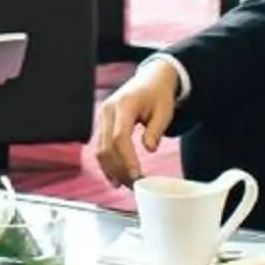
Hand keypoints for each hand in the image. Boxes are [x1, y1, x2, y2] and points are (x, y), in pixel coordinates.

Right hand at [88, 57, 181, 186]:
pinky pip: (101, 147)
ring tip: (126, 185)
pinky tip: (115, 178)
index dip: (126, 159)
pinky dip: (107, 164)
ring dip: (112, 170)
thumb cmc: (158, 94)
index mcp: (124, 105)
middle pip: (107, 147)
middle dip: (119, 169)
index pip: (120, 137)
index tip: (136, 175)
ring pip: (101, 150)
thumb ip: (156, 130)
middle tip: (134, 185)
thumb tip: (149, 149)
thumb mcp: (164, 111)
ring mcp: (102, 117)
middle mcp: (108, 110)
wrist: (151, 79)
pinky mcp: (103, 124)